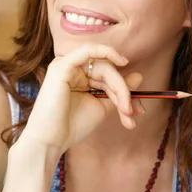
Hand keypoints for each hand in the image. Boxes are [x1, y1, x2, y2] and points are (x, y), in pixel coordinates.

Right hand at [18, 44, 143, 154]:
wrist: (52, 140)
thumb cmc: (72, 126)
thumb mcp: (102, 107)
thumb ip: (118, 91)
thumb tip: (139, 76)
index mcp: (80, 78)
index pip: (108, 77)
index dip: (125, 92)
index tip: (137, 112)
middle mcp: (73, 69)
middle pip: (108, 71)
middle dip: (124, 92)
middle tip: (133, 113)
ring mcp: (66, 65)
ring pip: (104, 66)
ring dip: (119, 86)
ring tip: (125, 109)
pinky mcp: (62, 66)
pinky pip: (88, 52)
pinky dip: (106, 51)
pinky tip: (122, 61)